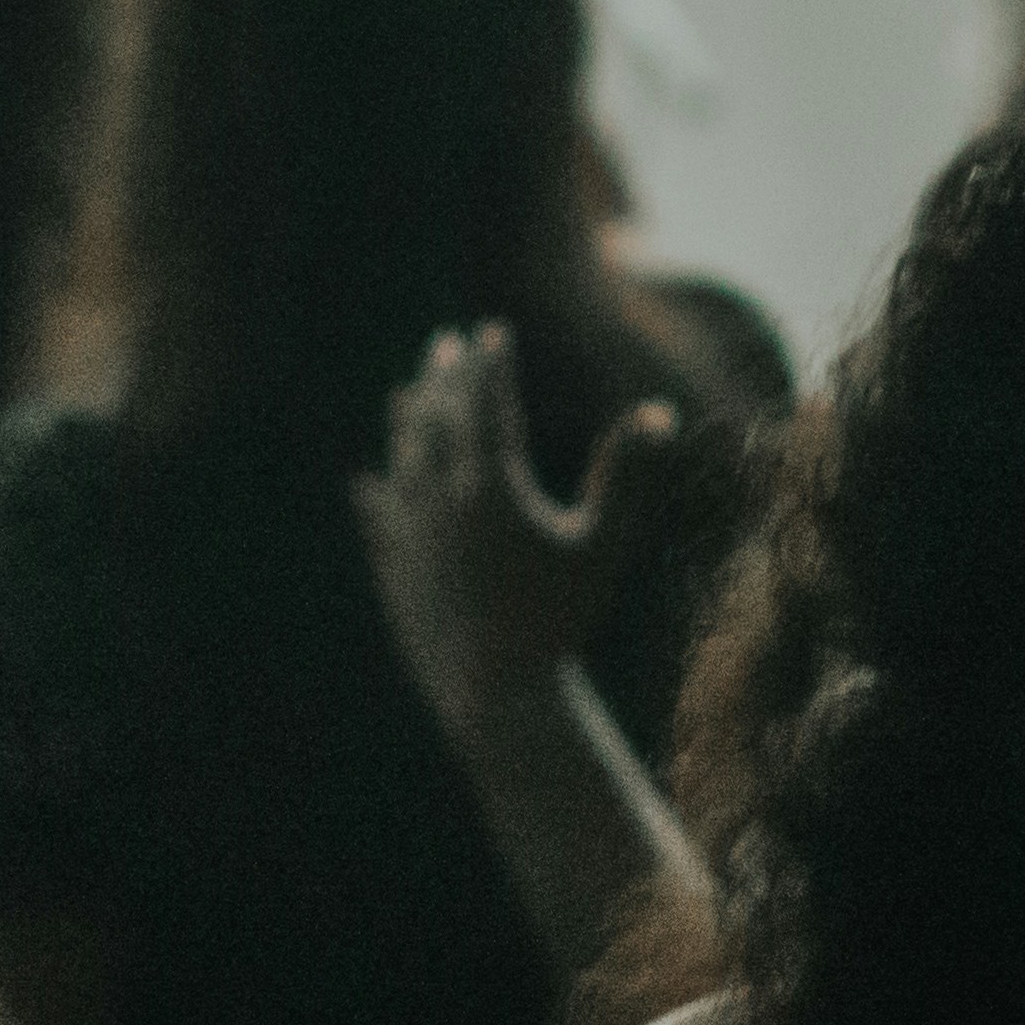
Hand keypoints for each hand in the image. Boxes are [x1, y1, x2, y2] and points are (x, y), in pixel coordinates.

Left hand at [354, 324, 683, 741]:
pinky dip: (375, 496)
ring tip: (407, 393)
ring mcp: (411, 536)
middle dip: (444, 377)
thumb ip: (626, 476)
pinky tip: (366, 484)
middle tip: (447, 344)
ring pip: (402, 461)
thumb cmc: (559, 620)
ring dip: (407, 421)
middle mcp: (441, 501)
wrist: (494, 693)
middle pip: (437, 420)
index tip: (492, 331)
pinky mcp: (393, 572)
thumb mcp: (601, 544)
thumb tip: (658, 412)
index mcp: (491, 487)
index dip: (491, 363)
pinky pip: (378, 521)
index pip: (487, 404)